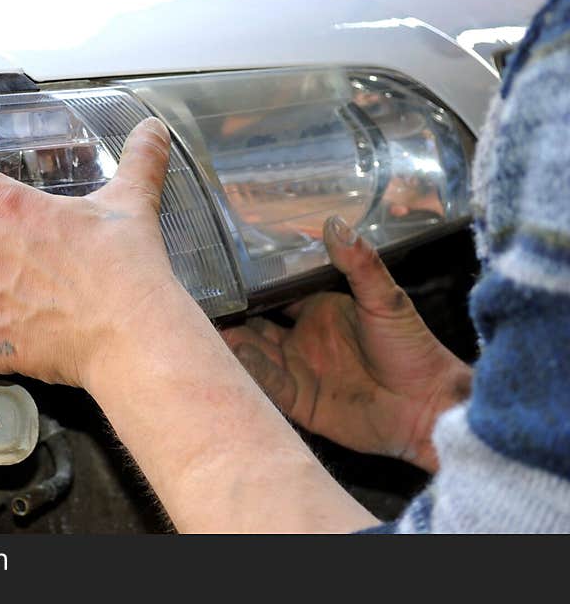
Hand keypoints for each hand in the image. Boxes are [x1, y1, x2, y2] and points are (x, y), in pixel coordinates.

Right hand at [222, 217, 471, 472]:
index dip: (250, 288)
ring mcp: (297, 371)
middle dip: (232, 318)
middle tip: (204, 306)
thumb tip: (335, 222)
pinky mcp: (298, 402)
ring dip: (234, 345)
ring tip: (211, 332)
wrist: (427, 408)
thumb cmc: (412, 350)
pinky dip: (252, 372)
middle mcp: (301, 340)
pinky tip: (237, 359)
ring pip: (254, 354)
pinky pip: (267, 385)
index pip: (275, 295)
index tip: (223, 273)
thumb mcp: (386, 300)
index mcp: (318, 311)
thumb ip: (359, 264)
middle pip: (255, 326)